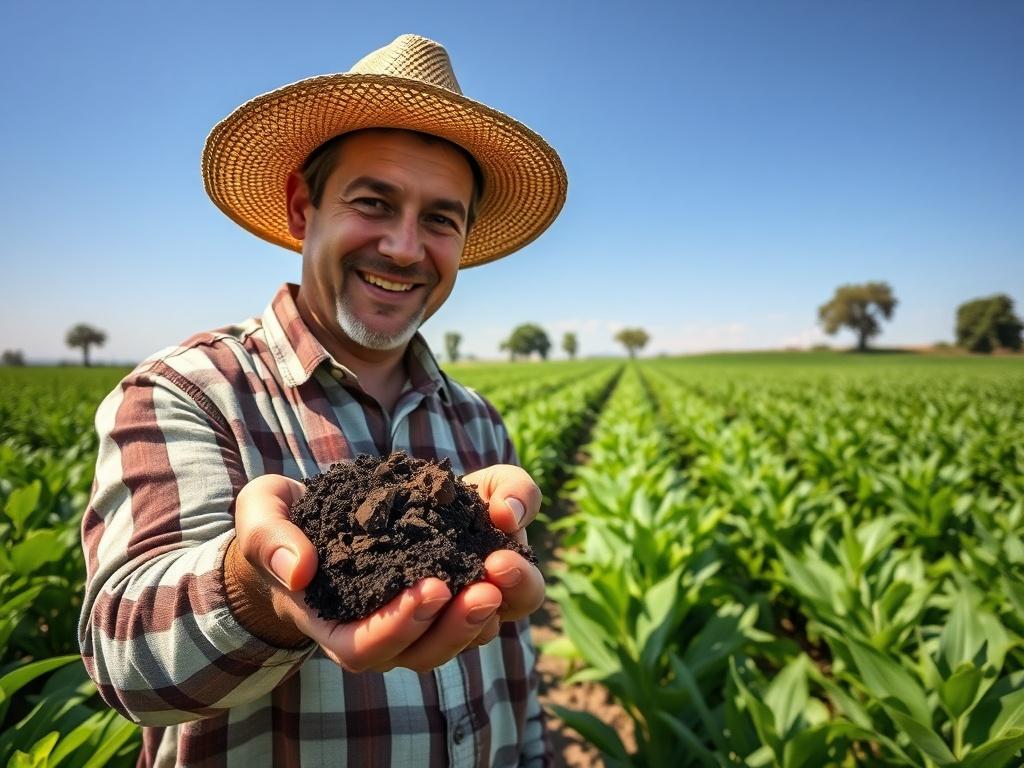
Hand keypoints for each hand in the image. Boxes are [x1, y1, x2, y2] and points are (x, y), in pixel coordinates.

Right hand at [226, 467, 542, 673]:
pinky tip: (511, 543)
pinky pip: (484, 601)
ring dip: (490, 609)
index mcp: (334, 625)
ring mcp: (421, 613)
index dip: (398, 627)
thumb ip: (269, 538)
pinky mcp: (451, 584)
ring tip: (506, 568)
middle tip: (486, 588)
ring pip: (464, 636)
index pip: (364, 649)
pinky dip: (503, 579)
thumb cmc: (285, 522)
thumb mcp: (262, 513)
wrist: (315, 515)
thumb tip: (300, 570)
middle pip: (426, 654)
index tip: (430, 588)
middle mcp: (383, 631)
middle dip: (458, 627)